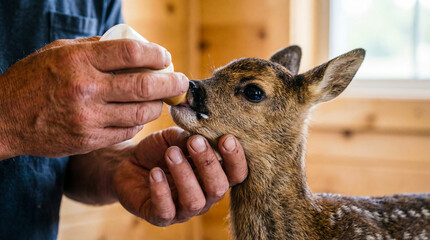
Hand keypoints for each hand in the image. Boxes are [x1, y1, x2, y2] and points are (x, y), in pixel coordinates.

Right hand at [0, 37, 187, 158]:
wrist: (5, 119)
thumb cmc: (33, 80)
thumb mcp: (58, 52)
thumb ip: (94, 47)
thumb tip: (132, 49)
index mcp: (78, 60)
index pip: (131, 52)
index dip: (156, 54)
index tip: (165, 57)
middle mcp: (85, 89)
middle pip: (144, 85)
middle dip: (171, 83)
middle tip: (182, 82)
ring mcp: (88, 118)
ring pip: (140, 112)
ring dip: (159, 105)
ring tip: (163, 99)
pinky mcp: (89, 140)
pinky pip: (127, 131)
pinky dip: (139, 123)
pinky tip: (141, 116)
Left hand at [114, 127, 247, 225]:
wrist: (128, 163)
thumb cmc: (159, 150)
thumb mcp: (174, 137)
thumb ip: (188, 135)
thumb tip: (200, 135)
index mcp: (215, 175)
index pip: (236, 173)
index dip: (235, 158)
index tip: (226, 138)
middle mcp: (205, 196)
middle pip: (218, 188)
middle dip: (208, 163)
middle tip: (194, 142)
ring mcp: (184, 210)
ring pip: (194, 201)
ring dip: (184, 175)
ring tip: (171, 153)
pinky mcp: (161, 217)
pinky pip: (166, 211)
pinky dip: (161, 191)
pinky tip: (154, 173)